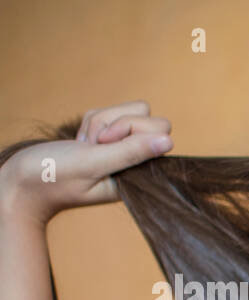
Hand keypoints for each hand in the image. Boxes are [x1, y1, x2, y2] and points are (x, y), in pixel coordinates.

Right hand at [0, 100, 171, 226]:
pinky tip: (81, 142)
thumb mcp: (94, 164)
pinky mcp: (110, 139)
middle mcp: (139, 161)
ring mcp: (125, 149)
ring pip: (129, 111)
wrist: (23, 181)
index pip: (160, 131)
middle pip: (147, 116)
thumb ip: (131, 152)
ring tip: (85, 145)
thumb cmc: (54, 177)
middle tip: (94, 145)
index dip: (130, 129)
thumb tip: (168, 141)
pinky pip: (110, 114)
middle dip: (115, 123)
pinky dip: (92, 122)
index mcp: (142, 173)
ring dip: (101, 122)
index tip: (103, 145)